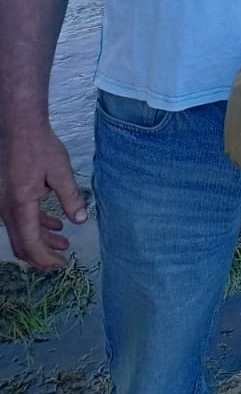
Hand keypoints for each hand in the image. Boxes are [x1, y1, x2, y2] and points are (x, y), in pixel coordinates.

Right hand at [1, 126, 87, 270]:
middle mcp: (8, 210)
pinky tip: (55, 225)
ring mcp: (6, 204)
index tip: (61, 264)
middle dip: (41, 256)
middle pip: (22, 244)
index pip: (30, 244)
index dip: (45, 258)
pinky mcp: (10, 197)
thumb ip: (70, 197)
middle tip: (61, 262)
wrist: (21, 129)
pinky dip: (37, 226)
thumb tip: (80, 220)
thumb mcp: (61, 171)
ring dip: (41, 241)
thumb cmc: (41, 148)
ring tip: (64, 243)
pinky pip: (21, 219)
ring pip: (22, 233)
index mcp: (20, 207)